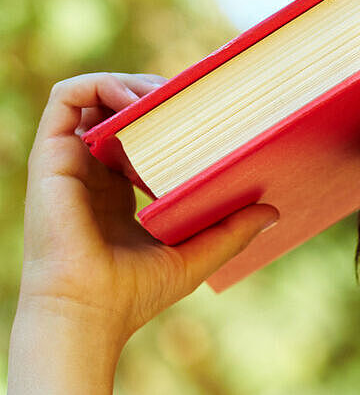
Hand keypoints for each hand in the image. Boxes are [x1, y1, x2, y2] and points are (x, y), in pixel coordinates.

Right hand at [5, 73, 276, 394]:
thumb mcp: (197, 255)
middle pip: (120, 109)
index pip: (141, 135)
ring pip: (94, 95)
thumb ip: (232, 231)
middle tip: (196, 94)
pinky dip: (100, 84)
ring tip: (167, 93)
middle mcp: (91, 171)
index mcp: (117, 190)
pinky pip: (64, 98)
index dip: (169, 116)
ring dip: (131, 81)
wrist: (89, 312)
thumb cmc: (136, 294)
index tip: (206, 111)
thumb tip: (273, 210)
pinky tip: (136, 98)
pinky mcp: (51, 157)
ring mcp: (70, 162)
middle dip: (157, 92)